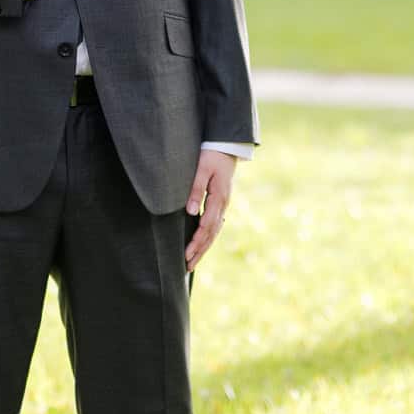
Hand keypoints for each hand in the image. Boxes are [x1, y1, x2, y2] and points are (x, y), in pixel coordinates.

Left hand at [184, 149, 235, 271]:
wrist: (227, 146)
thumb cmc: (212, 155)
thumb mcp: (202, 169)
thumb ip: (196, 189)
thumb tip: (190, 211)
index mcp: (219, 198)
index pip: (207, 226)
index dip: (196, 242)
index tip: (186, 254)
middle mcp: (223, 205)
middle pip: (211, 234)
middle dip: (199, 251)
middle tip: (187, 266)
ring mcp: (223, 205)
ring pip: (214, 232)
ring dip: (203, 248)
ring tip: (192, 262)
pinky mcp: (221, 203)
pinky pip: (215, 225)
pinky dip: (208, 238)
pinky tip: (202, 246)